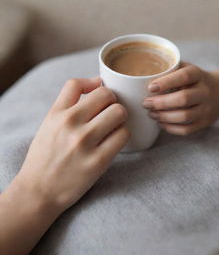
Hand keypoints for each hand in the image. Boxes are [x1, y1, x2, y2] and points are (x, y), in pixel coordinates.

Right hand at [17, 77, 129, 211]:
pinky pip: (123, 135)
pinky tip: (115, 140)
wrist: (39, 191)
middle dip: (112, 102)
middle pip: (106, 95)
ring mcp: (84, 142)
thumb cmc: (45, 157)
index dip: (94, 84)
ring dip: (120, 118)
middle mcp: (70, 124)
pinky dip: (123, 135)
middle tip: (110, 113)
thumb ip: (68, 103)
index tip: (100, 94)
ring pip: (119, 113)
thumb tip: (98, 83)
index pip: (76, 83)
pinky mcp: (98, 161)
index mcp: (56, 114)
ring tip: (114, 127)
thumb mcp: (48, 125)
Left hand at [143, 62, 218, 134]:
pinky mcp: (205, 122)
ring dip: (164, 117)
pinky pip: (187, 130)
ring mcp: (206, 109)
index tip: (150, 88)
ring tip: (151, 114)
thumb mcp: (187, 68)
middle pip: (183, 99)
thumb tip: (141, 75)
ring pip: (185, 116)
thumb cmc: (195, 80)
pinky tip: (161, 123)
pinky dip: (171, 128)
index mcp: (198, 74)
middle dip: (161, 103)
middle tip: (146, 103)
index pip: (184, 77)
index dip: (166, 82)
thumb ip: (169, 69)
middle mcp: (205, 91)